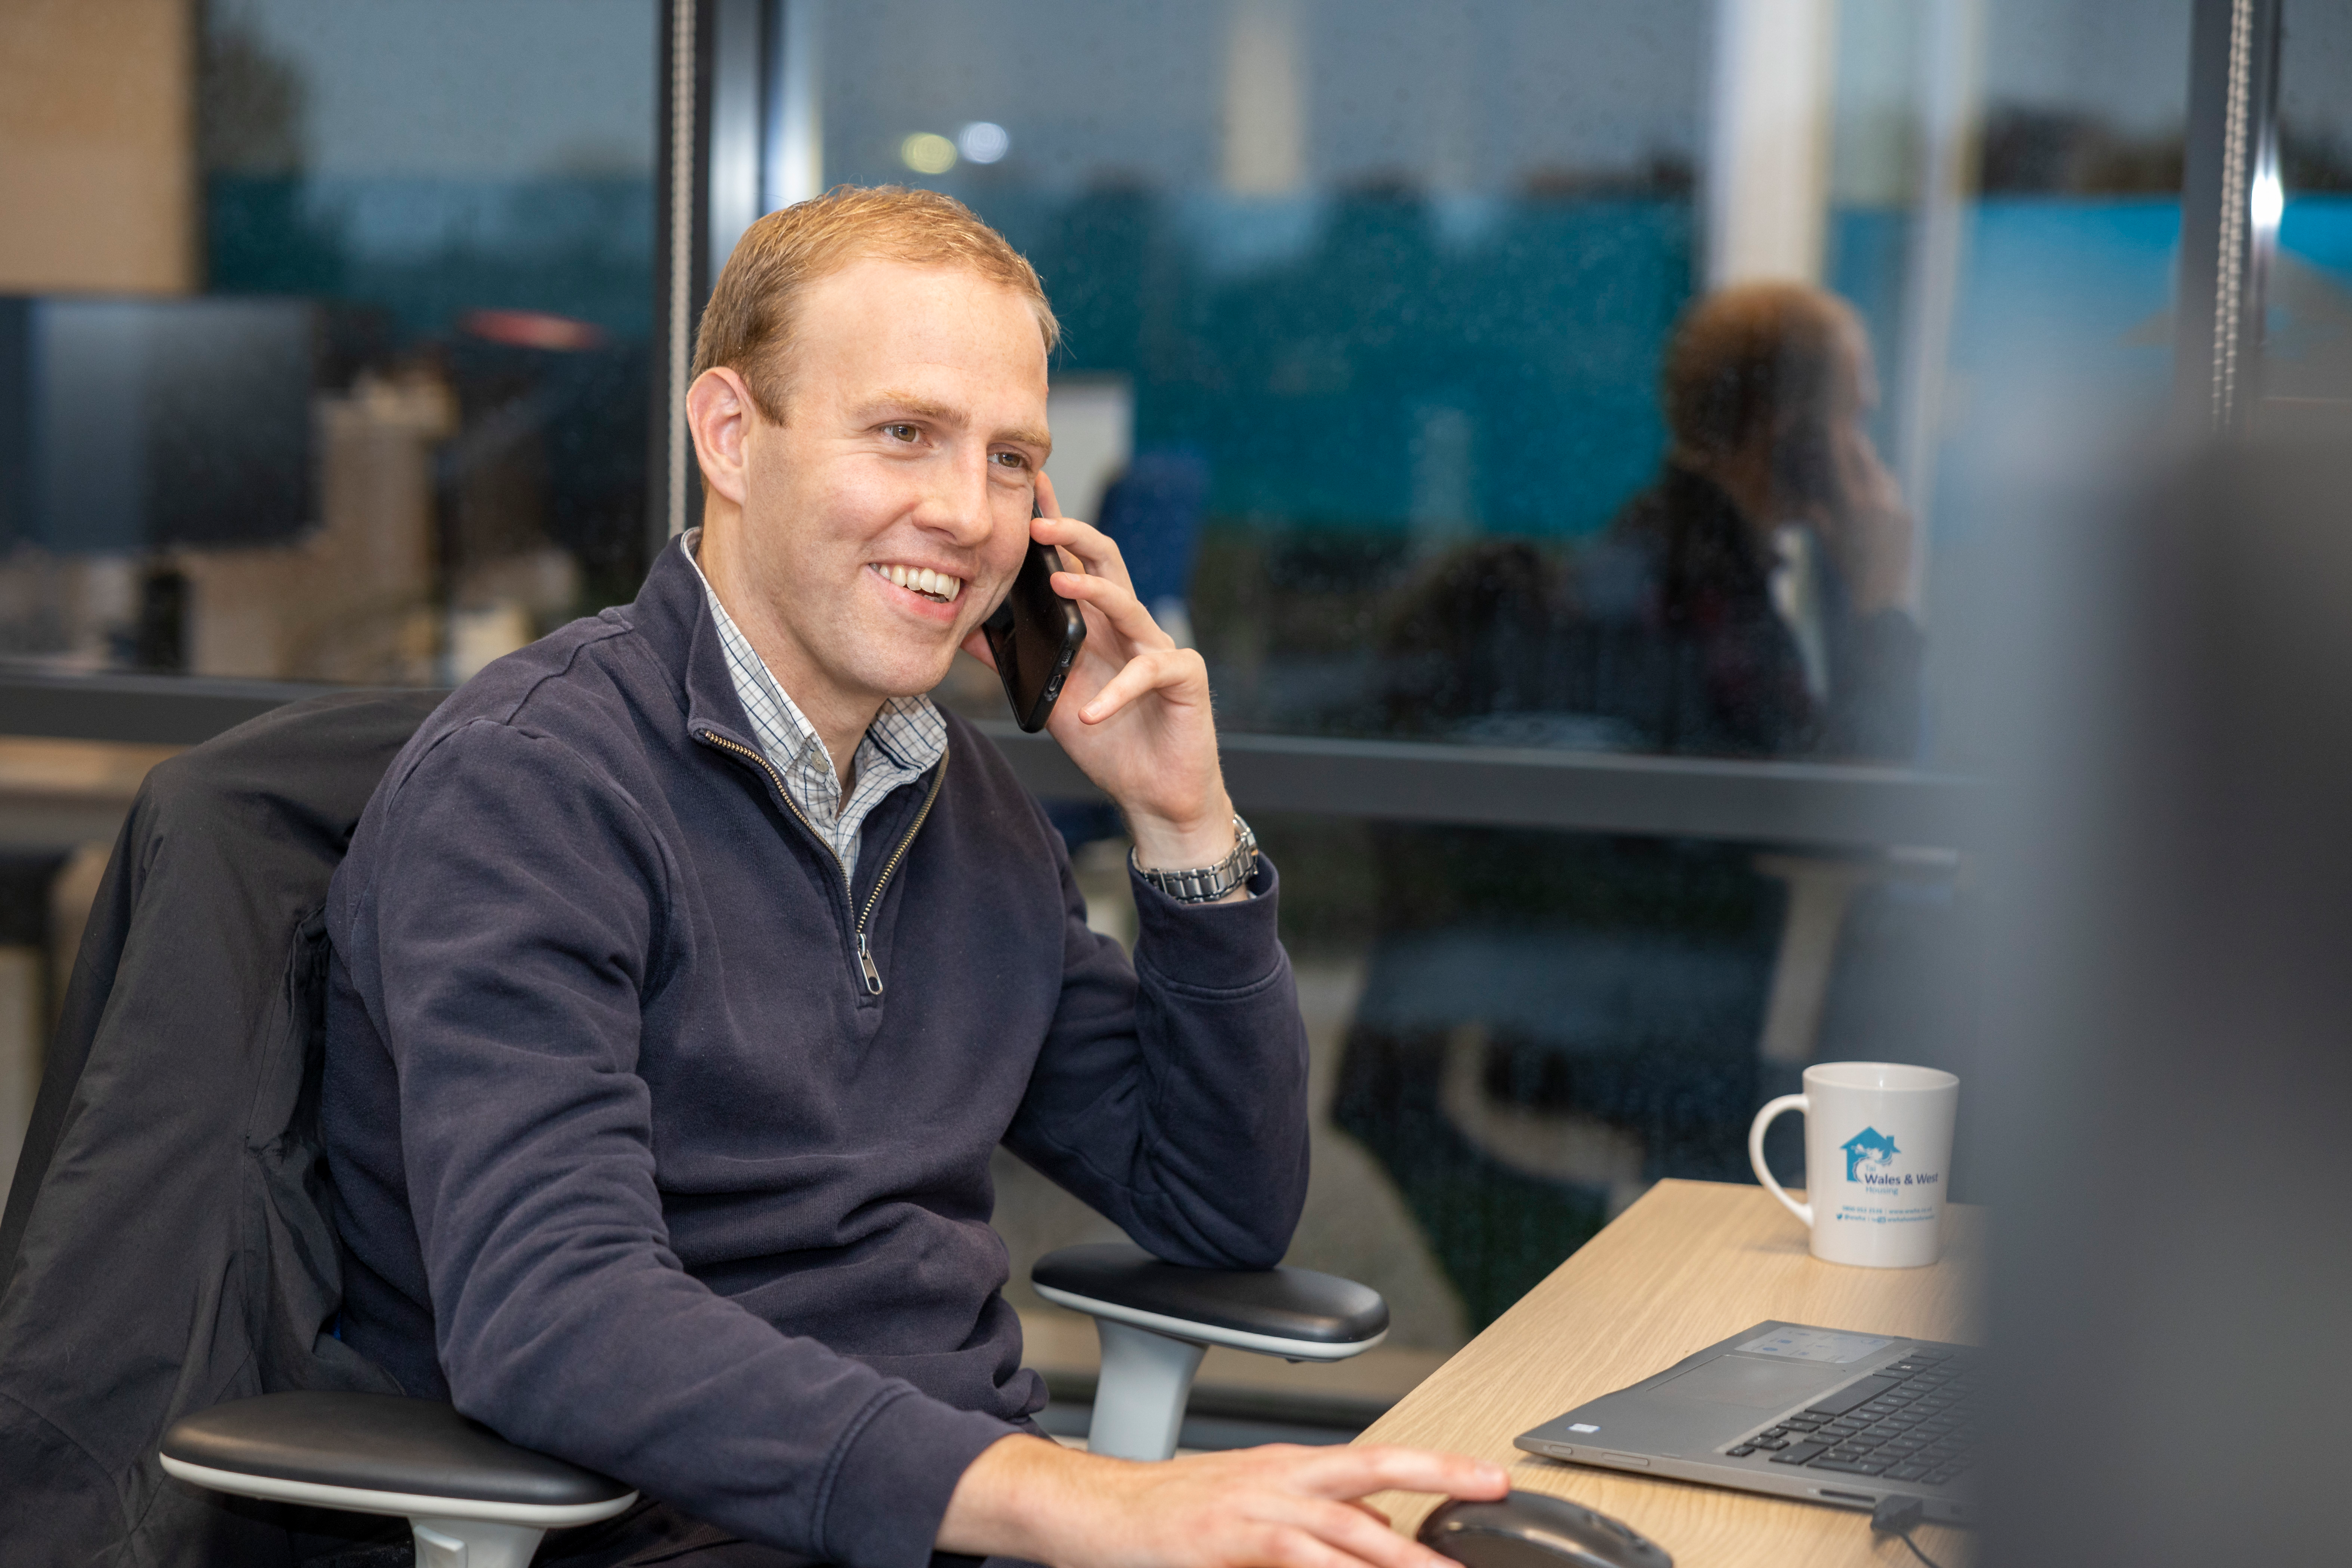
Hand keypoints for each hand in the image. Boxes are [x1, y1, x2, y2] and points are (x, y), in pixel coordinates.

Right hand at [938, 1433, 1510, 1567]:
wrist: (1090, 1509)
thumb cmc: (1171, 1513)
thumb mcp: (1255, 1500)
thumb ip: (1320, 1514)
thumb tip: (1384, 1519)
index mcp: (1289, 1468)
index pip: (1380, 1461)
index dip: (1439, 1467)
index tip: (1492, 1480)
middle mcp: (1277, 1479)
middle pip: (1373, 1475)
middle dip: (1437, 1488)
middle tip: (1491, 1503)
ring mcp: (1249, 1509)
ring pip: (1339, 1528)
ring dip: (1394, 1554)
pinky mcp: (1221, 1542)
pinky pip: (1291, 1560)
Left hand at [960, 471, 1236, 873]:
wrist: (1156, 793)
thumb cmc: (1110, 742)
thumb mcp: (1051, 697)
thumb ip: (1017, 661)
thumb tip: (971, 630)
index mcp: (1097, 625)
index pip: (1074, 562)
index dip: (1055, 524)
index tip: (1029, 486)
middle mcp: (1129, 627)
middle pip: (1107, 563)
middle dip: (1074, 535)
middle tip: (1037, 522)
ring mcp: (1159, 648)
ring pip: (1128, 604)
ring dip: (1092, 592)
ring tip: (1059, 584)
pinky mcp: (1183, 677)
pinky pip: (1147, 673)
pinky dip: (1115, 694)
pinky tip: (1090, 713)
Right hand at [1811, 423, 1914, 617]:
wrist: (1880, 599)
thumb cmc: (1847, 573)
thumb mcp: (1827, 543)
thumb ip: (1819, 518)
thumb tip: (1810, 505)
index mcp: (1853, 505)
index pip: (1845, 463)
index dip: (1839, 444)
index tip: (1836, 429)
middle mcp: (1878, 501)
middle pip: (1868, 464)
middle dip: (1859, 451)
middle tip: (1853, 439)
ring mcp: (1897, 510)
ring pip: (1885, 478)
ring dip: (1873, 472)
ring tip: (1865, 470)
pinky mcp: (1909, 521)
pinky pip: (1895, 499)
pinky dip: (1885, 496)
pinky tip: (1877, 503)